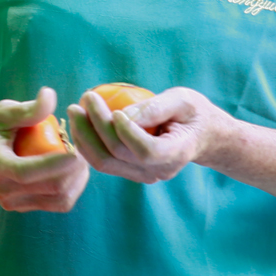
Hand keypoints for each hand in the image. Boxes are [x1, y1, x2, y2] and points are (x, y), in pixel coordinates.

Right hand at [0, 87, 89, 212]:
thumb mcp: (1, 113)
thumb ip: (27, 109)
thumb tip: (51, 96)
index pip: (31, 172)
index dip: (59, 162)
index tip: (78, 146)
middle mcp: (4, 190)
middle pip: (53, 188)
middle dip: (76, 168)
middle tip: (83, 145)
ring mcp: (13, 202)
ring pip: (60, 199)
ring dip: (77, 179)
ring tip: (79, 156)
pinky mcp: (21, 207)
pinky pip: (56, 203)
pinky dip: (71, 186)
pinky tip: (71, 167)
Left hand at [67, 86, 231, 184]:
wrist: (200, 135)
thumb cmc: (192, 113)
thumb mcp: (183, 100)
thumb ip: (155, 107)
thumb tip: (121, 114)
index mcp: (176, 153)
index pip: (146, 151)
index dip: (127, 132)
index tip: (115, 110)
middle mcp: (158, 170)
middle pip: (118, 155)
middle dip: (95, 127)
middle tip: (82, 101)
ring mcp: (143, 175)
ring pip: (105, 162)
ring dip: (85, 136)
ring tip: (75, 111)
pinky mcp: (130, 171)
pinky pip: (104, 161)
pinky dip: (88, 142)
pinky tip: (81, 122)